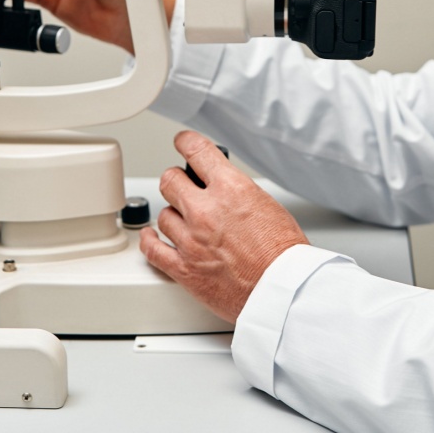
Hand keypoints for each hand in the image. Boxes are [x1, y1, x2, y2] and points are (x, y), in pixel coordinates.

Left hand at [140, 131, 308, 323]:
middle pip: (170, 181)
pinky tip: (152, 237)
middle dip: (176, 181)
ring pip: (163, 215)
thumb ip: (237, 194)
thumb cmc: (283, 254)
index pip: (196, 151)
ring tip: (184, 221)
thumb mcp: (267, 205)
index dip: (186, 142)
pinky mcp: (184, 269)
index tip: (182, 142)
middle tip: (181, 185)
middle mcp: (206, 211)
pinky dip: (150, 241)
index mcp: (231, 189)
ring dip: (173, 216)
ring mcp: (191, 240)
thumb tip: (222, 190)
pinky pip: (152, 249)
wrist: (282, 291)